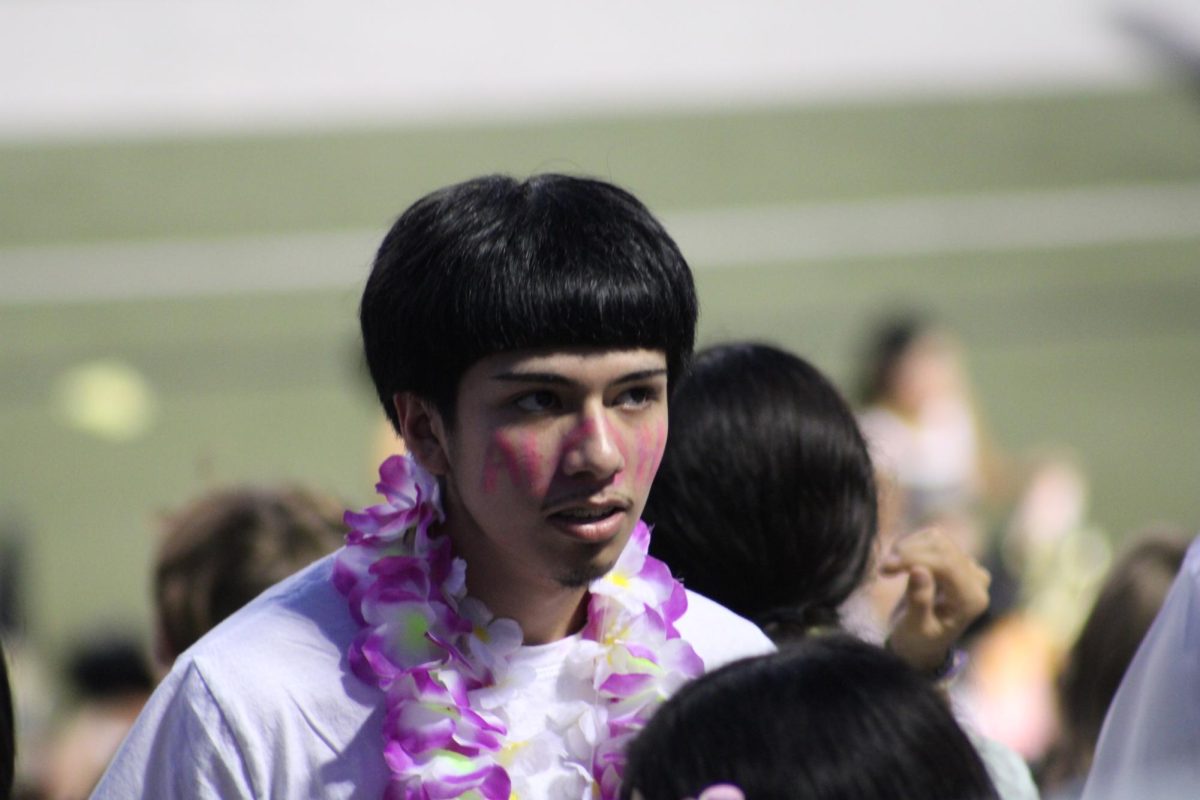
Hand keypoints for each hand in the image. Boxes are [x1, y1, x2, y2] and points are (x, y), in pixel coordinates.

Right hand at [881, 527, 989, 672]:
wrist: (924, 643)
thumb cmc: (918, 641)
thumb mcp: (915, 629)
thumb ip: (919, 602)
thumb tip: (919, 570)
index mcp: (972, 601)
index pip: (946, 565)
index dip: (914, 559)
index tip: (885, 568)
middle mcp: (978, 581)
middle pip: (942, 548)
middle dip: (908, 553)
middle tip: (883, 568)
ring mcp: (969, 567)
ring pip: (936, 539)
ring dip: (908, 547)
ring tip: (890, 567)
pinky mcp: (957, 558)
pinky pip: (933, 538)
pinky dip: (912, 545)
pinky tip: (900, 562)